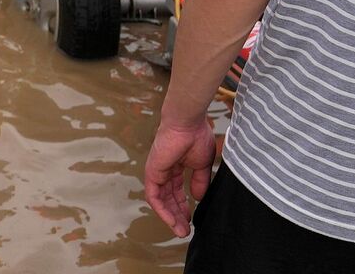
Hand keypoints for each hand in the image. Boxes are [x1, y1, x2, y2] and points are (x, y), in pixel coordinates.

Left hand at [144, 115, 217, 236]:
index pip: (176, 191)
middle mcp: (164, 171)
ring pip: (161, 201)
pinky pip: (154, 197)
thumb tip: (198, 198)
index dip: (183, 206)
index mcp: (175, 167)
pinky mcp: (152, 173)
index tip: (191, 220)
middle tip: (185, 231)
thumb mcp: (202, 164)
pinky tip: (172, 221)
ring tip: (181, 231)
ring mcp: (156, 172)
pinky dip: (162, 210)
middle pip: (168, 198)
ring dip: (170, 217)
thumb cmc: (196, 137)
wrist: (187, 124)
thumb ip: (200, 181)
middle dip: (177, 216)